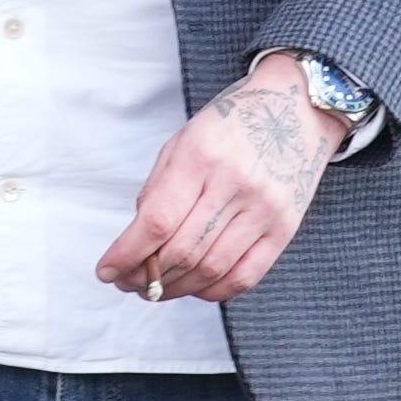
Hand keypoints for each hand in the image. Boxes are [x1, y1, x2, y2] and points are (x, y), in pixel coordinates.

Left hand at [95, 53, 344, 303]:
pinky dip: (214, 291)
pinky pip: (246, 276)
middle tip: (127, 283)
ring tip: (154, 290)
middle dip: (146, 276)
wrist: (294, 108)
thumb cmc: (229, 124)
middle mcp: (234, 185)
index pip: (157, 220)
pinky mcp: (285, 228)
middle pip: (182, 251)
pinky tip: (193, 289)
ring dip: (176, 289)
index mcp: (200, 157)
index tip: (106, 271)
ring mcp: (264, 209)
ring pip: (211, 269)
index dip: (127, 253)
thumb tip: (137, 240)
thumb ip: (158, 189)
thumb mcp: (183, 140)